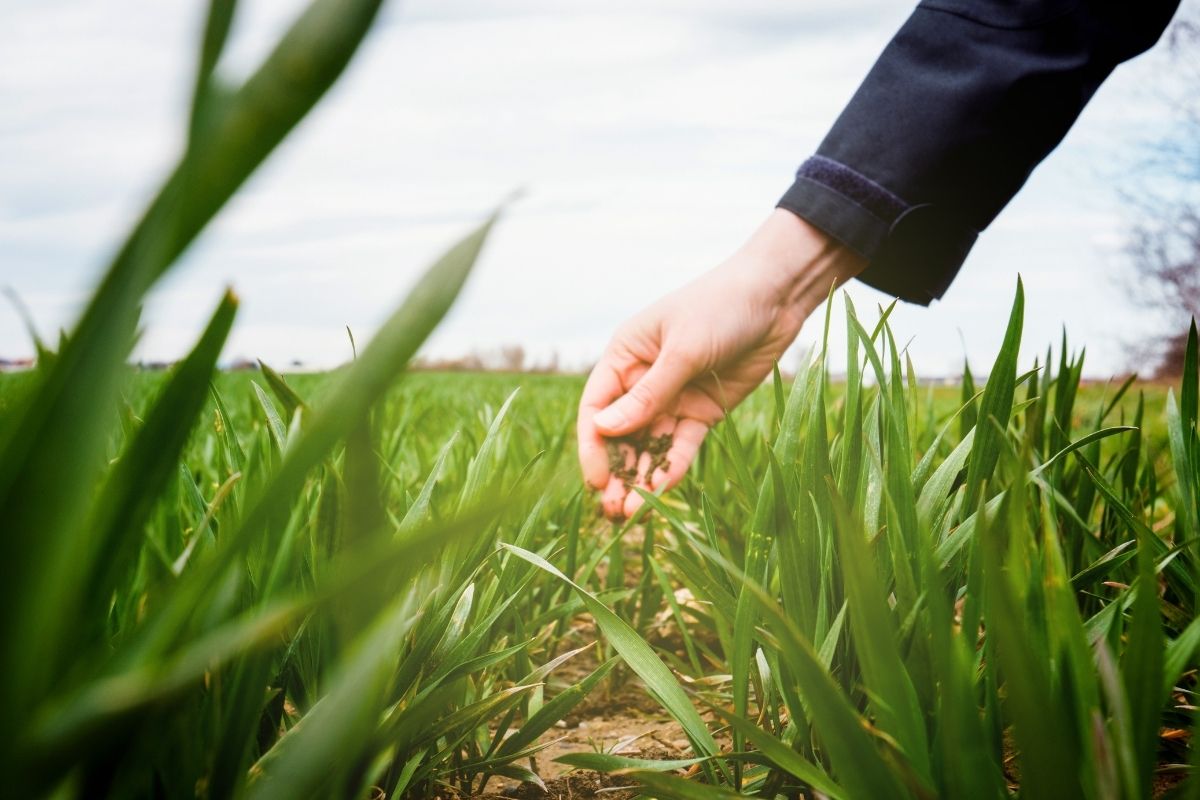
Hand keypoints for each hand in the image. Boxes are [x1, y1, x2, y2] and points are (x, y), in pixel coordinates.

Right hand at [577, 210, 864, 519]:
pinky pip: (682, 445)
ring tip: (631, 514)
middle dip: (615, 470)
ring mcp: (673, 397)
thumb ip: (648, 393)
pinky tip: (662, 491)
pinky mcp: (703, 412)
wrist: (776, 297)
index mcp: (625, 355)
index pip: (597, 406)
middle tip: (610, 509)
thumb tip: (605, 429)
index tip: (597, 479)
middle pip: (620, 433)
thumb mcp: (683, 349)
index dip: (594, 445)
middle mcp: (643, 379)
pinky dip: (671, 467)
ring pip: (649, 445)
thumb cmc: (721, 307)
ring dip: (639, 476)